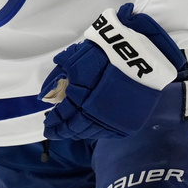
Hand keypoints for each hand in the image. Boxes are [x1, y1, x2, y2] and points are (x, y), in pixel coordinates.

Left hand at [39, 3, 185, 139]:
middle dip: (62, 131)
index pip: (62, 116)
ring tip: (71, 132)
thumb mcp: (79, 56)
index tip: (47, 124)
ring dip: (78, 133)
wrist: (139, 56)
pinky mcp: (126, 123)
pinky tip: (92, 131)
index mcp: (80, 99)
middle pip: (74, 128)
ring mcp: (111, 121)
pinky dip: (97, 133)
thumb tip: (54, 72)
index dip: (53, 121)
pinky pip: (107, 133)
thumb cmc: (107, 53)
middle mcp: (94, 114)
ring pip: (90, 133)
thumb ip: (65, 66)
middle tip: (54, 133)